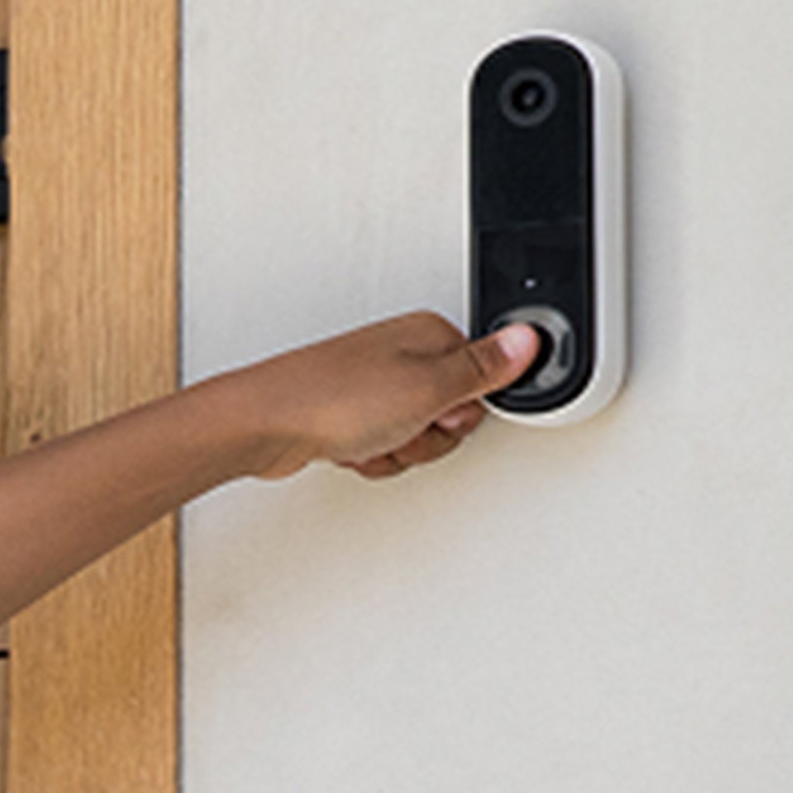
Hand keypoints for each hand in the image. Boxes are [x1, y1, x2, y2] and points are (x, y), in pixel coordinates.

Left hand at [235, 313, 543, 482]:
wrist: (263, 425)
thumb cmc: (334, 400)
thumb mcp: (430, 387)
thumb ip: (485, 368)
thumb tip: (529, 339)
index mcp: (429, 336)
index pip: (481, 382)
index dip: (464, 413)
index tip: (441, 418)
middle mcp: (399, 355)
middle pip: (447, 414)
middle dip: (428, 438)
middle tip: (403, 431)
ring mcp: (370, 387)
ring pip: (412, 435)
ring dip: (396, 451)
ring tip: (370, 441)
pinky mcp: (346, 415)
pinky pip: (378, 446)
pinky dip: (368, 456)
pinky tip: (350, 450)